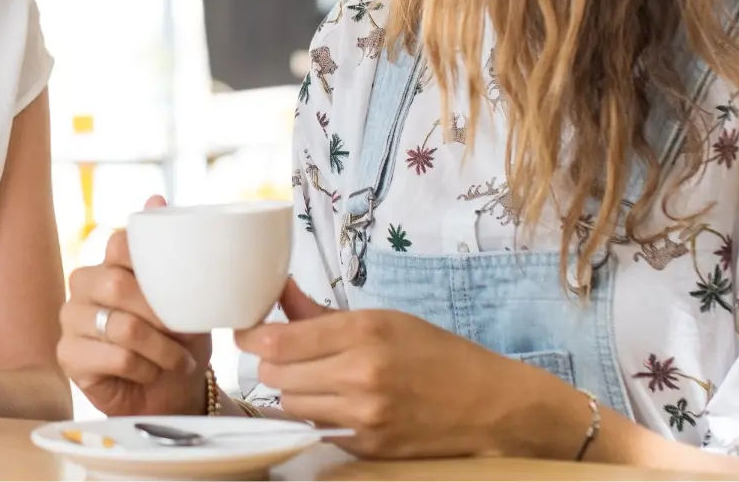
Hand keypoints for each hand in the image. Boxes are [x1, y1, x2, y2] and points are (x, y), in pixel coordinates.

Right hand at [57, 196, 208, 416]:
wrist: (173, 390)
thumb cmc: (177, 338)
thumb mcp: (183, 293)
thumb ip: (168, 249)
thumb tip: (155, 196)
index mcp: (107, 262)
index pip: (119, 245)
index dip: (150, 267)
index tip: (179, 292)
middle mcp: (82, 285)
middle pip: (116, 284)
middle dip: (160, 314)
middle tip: (184, 333)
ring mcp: (70, 320)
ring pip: (121, 326)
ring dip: (160, 349)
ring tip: (178, 360)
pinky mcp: (68, 355)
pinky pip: (115, 357)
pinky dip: (144, 369)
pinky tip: (150, 373)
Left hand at [237, 282, 586, 458]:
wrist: (491, 406)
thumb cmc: (437, 354)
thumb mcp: (383, 319)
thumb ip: (321, 313)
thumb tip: (276, 291)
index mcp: (365, 332)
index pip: (278, 341)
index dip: (252, 335)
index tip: (248, 330)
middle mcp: (361, 375)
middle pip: (275, 375)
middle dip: (271, 364)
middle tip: (284, 355)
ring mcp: (363, 416)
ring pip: (290, 405)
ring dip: (291, 391)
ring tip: (313, 379)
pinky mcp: (367, 446)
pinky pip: (317, 428)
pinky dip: (317, 415)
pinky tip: (336, 402)